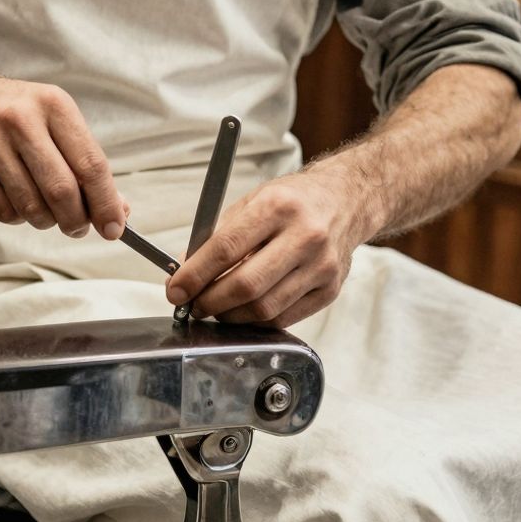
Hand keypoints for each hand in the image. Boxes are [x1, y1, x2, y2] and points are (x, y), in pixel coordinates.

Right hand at [0, 70, 126, 239]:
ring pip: (33, 207)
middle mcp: (21, 121)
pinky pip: (5, 212)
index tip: (114, 227)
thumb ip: (84, 160)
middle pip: (62, 191)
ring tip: (45, 210)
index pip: (90, 164)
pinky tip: (17, 199)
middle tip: (78, 227)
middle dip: (76, 220)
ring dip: (46, 221)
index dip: (106, 202)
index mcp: (52, 105)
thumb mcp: (53, 118)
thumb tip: (117, 208)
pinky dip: (18, 217)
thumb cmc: (13, 111)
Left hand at [164, 165, 379, 326]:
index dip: (194, 275)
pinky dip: (255, 320)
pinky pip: (283, 319)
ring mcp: (321, 266)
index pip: (225, 248)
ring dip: (230, 316)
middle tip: (193, 304)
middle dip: (209, 301)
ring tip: (216, 308)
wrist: (345, 201)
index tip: (175, 290)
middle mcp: (305, 236)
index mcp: (277, 207)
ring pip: (264, 309)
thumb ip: (217, 237)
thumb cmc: (293, 201)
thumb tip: (185, 273)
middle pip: (245, 285)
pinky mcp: (330, 290)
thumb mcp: (251, 202)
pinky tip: (243, 311)